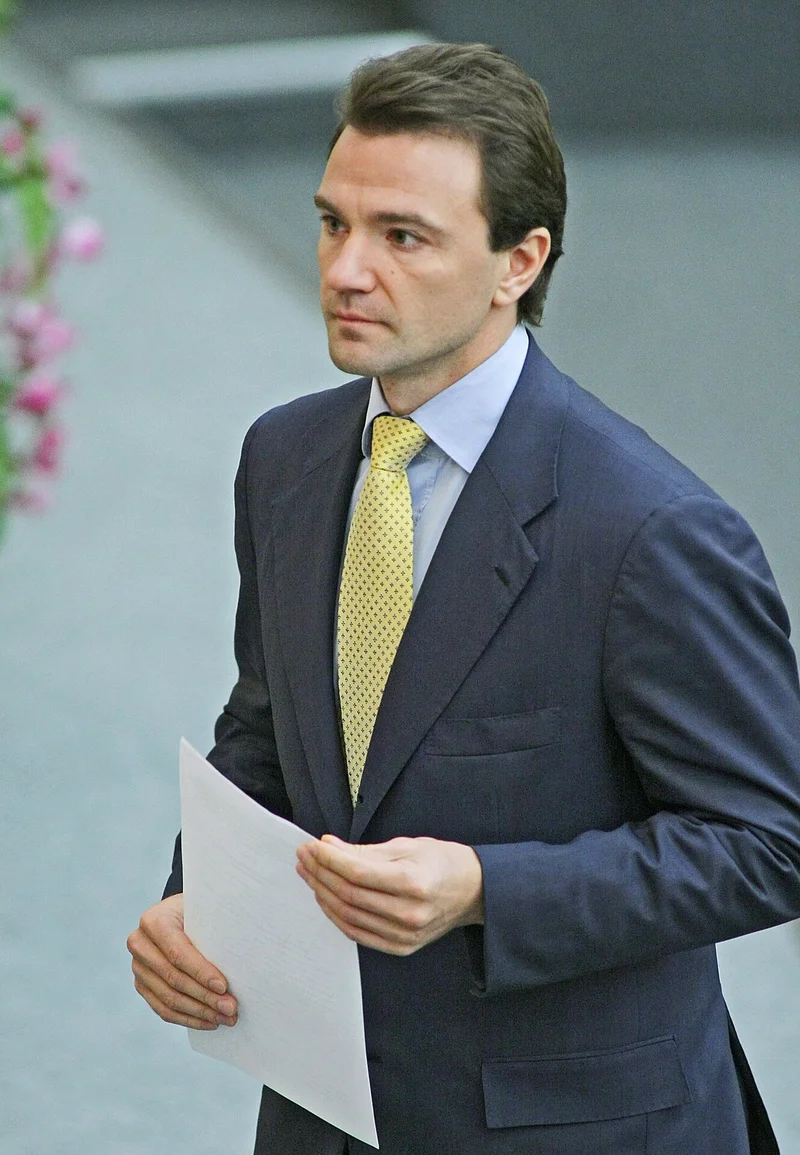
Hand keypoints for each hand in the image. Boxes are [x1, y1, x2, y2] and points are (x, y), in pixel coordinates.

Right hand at [127, 893, 237, 1029]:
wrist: (180, 913)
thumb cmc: (198, 910)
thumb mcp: (205, 908)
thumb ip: (214, 926)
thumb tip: (239, 958)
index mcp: (154, 921)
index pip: (178, 953)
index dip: (201, 973)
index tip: (224, 986)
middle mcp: (140, 944)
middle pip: (173, 979)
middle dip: (205, 997)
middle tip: (231, 1008)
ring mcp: (138, 967)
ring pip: (168, 999)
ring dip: (199, 1012)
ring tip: (225, 1018)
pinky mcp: (142, 984)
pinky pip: (163, 1009)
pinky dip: (188, 1018)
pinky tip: (209, 1022)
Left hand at [296, 835, 483, 955]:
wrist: (474, 891)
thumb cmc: (442, 862)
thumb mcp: (408, 846)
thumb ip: (365, 850)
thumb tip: (328, 847)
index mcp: (413, 882)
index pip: (357, 873)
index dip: (328, 860)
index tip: (310, 846)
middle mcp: (408, 913)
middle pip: (349, 895)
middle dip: (320, 874)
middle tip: (304, 857)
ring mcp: (404, 935)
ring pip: (349, 917)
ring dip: (322, 894)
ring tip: (309, 874)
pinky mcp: (401, 947)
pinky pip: (358, 934)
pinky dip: (337, 916)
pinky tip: (326, 897)